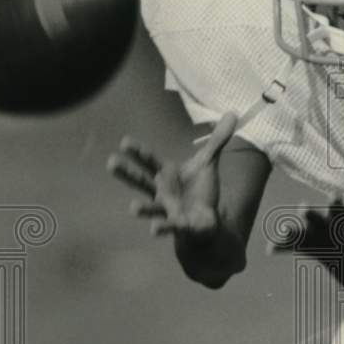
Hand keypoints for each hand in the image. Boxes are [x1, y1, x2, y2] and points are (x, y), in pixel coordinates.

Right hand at [107, 112, 237, 239]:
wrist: (205, 220)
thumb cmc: (200, 190)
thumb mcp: (208, 163)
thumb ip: (217, 141)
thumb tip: (232, 114)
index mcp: (166, 175)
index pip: (149, 161)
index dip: (138, 152)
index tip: (124, 142)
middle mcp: (161, 192)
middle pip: (141, 181)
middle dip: (127, 173)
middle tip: (111, 163)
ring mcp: (168, 210)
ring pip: (152, 208)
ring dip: (142, 209)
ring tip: (132, 208)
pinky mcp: (180, 226)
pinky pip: (171, 226)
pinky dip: (163, 228)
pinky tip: (154, 230)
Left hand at [268, 166, 343, 256]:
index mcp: (341, 220)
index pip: (339, 210)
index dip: (336, 204)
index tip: (333, 196)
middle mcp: (328, 231)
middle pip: (319, 222)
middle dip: (311, 216)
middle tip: (303, 207)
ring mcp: (316, 241)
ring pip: (302, 236)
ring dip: (292, 233)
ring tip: (283, 229)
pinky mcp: (305, 247)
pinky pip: (290, 247)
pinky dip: (280, 247)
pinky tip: (269, 249)